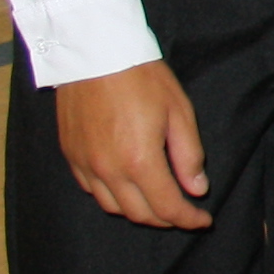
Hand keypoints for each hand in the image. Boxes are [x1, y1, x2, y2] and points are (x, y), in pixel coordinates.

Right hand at [52, 59, 213, 227]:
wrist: (94, 53)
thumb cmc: (142, 78)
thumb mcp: (179, 112)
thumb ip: (188, 155)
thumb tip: (196, 189)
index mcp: (139, 161)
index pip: (167, 207)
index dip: (188, 219)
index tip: (203, 220)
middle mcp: (108, 170)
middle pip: (139, 214)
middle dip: (166, 219)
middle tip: (184, 212)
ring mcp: (84, 164)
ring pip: (113, 206)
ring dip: (138, 211)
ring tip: (158, 201)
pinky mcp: (70, 155)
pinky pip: (92, 189)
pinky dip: (113, 196)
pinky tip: (127, 185)